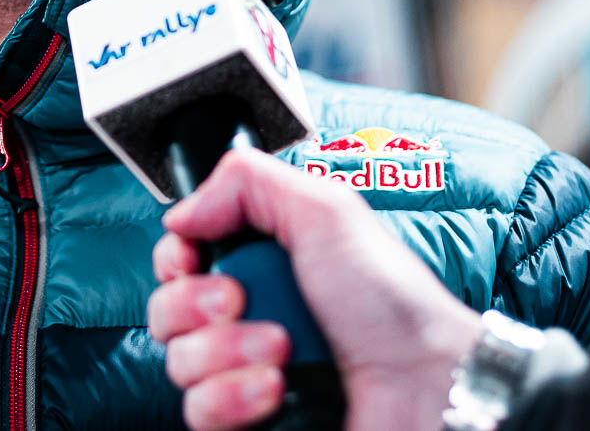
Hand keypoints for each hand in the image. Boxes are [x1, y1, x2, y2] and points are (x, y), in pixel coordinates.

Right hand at [147, 147, 482, 430]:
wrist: (422, 383)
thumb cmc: (392, 302)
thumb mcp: (326, 209)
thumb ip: (248, 182)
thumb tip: (183, 211)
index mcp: (264, 261)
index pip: (180, 257)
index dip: (177, 258)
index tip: (192, 257)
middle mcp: (249, 315)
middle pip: (167, 310)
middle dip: (198, 305)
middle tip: (241, 301)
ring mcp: (244, 372)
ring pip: (178, 365)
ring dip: (226, 353)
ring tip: (281, 350)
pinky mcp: (246, 420)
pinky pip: (198, 414)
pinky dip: (233, 400)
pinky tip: (276, 389)